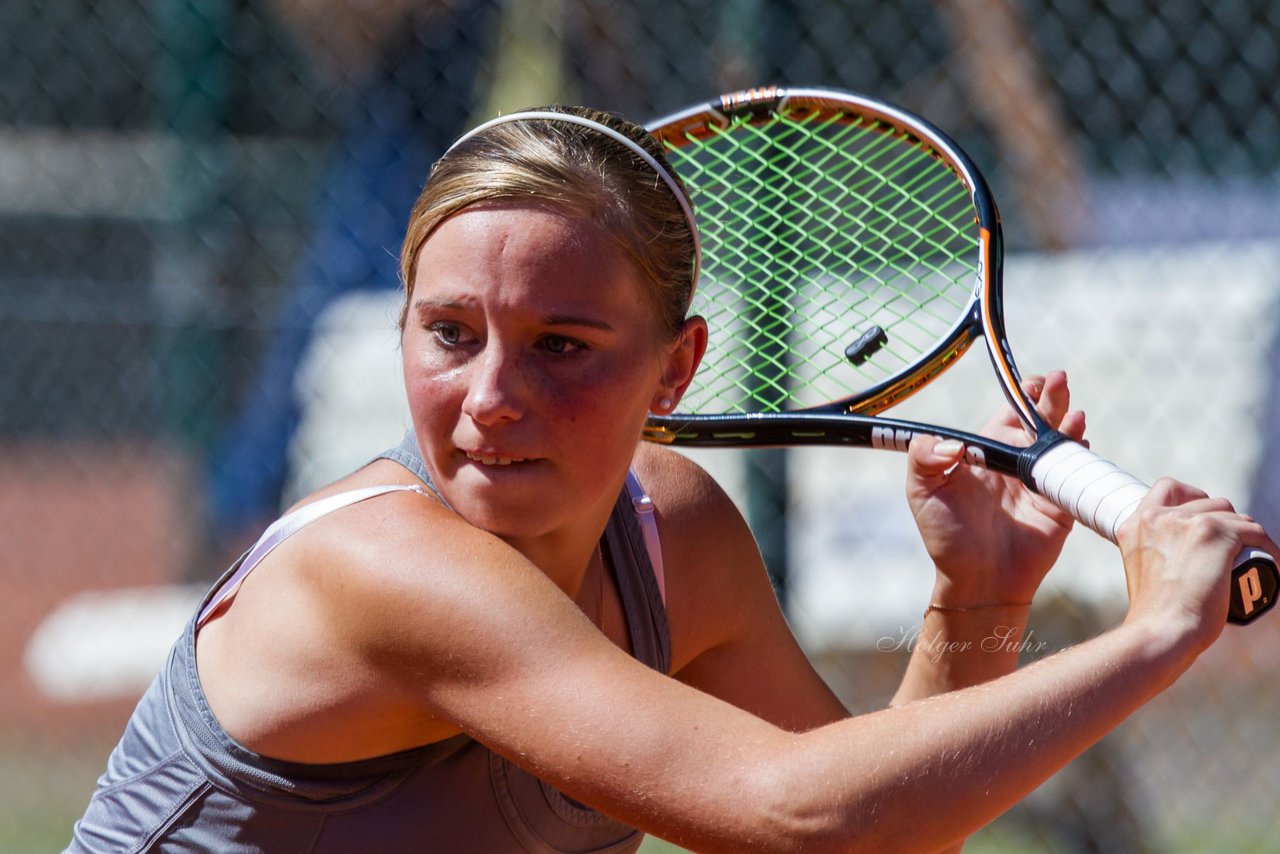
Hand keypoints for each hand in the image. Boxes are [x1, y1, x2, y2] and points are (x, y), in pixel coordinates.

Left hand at [906, 370, 1084, 606]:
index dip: (1022, 394)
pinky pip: (1076, 478)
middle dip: (1051, 398)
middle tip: (1058, 379)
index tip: (1029, 381)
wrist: (976, 580)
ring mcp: (1041, 482)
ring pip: (1062, 445)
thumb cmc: (946, 534)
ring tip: (1074, 412)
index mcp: (988, 452)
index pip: (1010, 413)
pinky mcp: (1061, 506)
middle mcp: (1018, 462)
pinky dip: (1082, 459)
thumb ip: (924, 459)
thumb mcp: (923, 491)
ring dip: (1070, 425)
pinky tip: (1082, 444)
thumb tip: (949, 442)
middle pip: (1040, 420)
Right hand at [1117, 479, 1277, 650]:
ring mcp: (1187, 522)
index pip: (1168, 488)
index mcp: (1136, 525)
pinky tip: (1272, 564)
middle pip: (1209, 502)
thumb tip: (1182, 556)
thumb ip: (1154, 553)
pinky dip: (1268, 548)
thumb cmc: (1156, 615)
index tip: (1203, 518)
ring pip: (1234, 516)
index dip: (1192, 496)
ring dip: (1247, 535)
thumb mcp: (1143, 571)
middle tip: (1233, 551)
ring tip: (1251, 559)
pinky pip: (1255, 532)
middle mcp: (1159, 517)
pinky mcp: (1214, 534)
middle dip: (1226, 523)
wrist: (1162, 630)